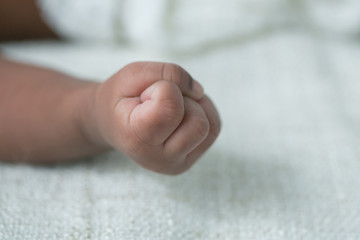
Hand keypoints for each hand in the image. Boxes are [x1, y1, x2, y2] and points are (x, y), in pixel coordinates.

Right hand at [93, 62, 220, 174]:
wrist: (112, 124)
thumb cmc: (121, 97)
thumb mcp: (133, 73)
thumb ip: (166, 73)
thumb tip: (200, 92)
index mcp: (137, 139)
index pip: (171, 107)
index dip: (162, 88)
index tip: (144, 96)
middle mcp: (159, 160)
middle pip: (198, 122)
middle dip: (182, 100)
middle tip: (158, 101)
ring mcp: (176, 164)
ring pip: (210, 126)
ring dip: (195, 106)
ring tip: (170, 107)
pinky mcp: (188, 161)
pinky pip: (213, 129)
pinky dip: (203, 112)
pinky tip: (181, 113)